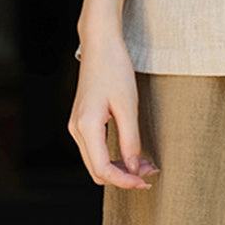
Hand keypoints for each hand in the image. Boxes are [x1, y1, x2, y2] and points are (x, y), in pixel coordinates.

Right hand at [67, 30, 159, 189]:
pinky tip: (128, 152)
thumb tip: (134, 167)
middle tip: (148, 174)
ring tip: (143, 164)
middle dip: (122, 177)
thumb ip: (130, 139)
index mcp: (86, 126)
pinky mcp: (82, 120)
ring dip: (117, 167)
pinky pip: (94, 149)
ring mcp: (77, 125)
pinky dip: (110, 156)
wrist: (100, 43)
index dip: (125, 180)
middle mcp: (76, 129)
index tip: (145, 181)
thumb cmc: (114, 67)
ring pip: (95, 161)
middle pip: (96, 170)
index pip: (103, 169)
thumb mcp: (127, 104)